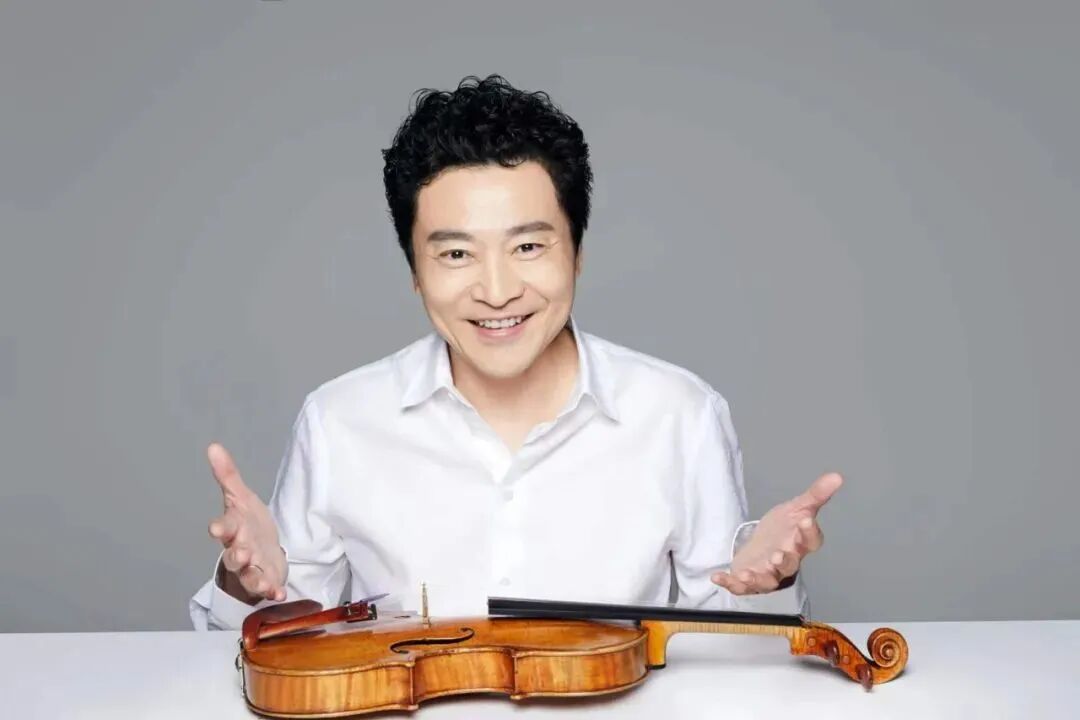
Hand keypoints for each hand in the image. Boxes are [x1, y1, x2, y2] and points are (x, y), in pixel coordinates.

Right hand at [206, 443, 286, 601]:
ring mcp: (251, 567)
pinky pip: (265, 587)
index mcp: (233, 528)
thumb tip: (213, 447)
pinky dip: (271, 590)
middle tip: (241, 552)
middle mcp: (239, 549)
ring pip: (248, 573)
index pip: (224, 527)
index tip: (215, 528)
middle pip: (234, 554)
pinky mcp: (265, 579)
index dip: (220, 527)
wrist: (262, 549)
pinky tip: (278, 592)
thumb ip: (228, 475)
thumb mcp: (241, 498)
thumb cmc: (248, 523)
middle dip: (237, 554)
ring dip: (253, 575)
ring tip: (260, 577)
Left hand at [711, 472, 842, 594]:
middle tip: (777, 555)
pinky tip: (717, 577)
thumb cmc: (784, 529)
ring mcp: (768, 573)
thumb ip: (815, 495)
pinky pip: (741, 586)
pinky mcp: (750, 580)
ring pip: (768, 581)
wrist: (763, 544)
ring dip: (758, 579)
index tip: (805, 521)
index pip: (812, 541)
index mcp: (801, 543)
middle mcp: (787, 561)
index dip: (810, 533)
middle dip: (784, 561)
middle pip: (790, 565)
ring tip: (747, 574)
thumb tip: (837, 476)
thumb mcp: (797, 508)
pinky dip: (730, 583)